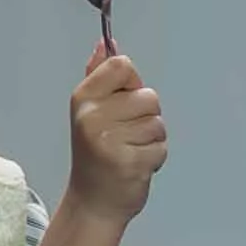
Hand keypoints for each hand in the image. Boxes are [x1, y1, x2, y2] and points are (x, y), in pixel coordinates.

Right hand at [60, 45, 167, 224]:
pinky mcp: (130, 162)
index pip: (122, 65)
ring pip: (158, 123)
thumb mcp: (90, 110)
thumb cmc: (96, 154)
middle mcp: (93, 116)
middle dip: (146, 117)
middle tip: (125, 135)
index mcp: (84, 97)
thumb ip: (100, 75)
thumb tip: (105, 43)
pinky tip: (135, 164)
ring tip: (130, 150)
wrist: (93, 201)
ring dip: (151, 139)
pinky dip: (155, 158)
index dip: (131, 83)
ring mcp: (110, 140)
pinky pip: (161, 147)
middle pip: (148, 96)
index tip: (121, 102)